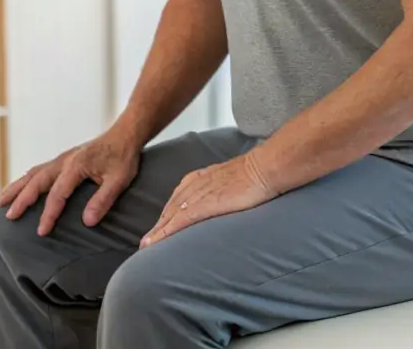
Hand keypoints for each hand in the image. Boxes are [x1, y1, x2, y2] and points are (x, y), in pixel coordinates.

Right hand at [0, 128, 140, 235]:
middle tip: (9, 218)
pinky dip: (25, 181)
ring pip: (32, 174)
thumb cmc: (124, 157)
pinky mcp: (63, 160)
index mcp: (76, 166)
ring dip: (16, 188)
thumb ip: (103, 200)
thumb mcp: (120, 179)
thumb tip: (87, 222)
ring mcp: (62, 159)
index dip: (49, 214)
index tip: (41, 232)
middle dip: (21, 200)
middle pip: (36, 181)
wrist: (126, 134)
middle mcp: (64, 161)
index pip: (58, 194)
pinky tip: (19, 190)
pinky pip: (38, 171)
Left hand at [140, 151, 276, 247]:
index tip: (162, 223)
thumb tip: (231, 193)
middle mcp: (198, 183)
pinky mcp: (205, 205)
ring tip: (147, 244)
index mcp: (205, 176)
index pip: (181, 195)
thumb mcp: (238, 175)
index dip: (169, 211)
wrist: (265, 167)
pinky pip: (179, 220)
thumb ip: (228, 184)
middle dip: (160, 222)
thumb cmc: (259, 170)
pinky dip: (165, 232)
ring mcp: (200, 194)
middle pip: (172, 205)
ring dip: (158, 230)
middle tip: (148, 239)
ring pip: (172, 214)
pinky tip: (156, 242)